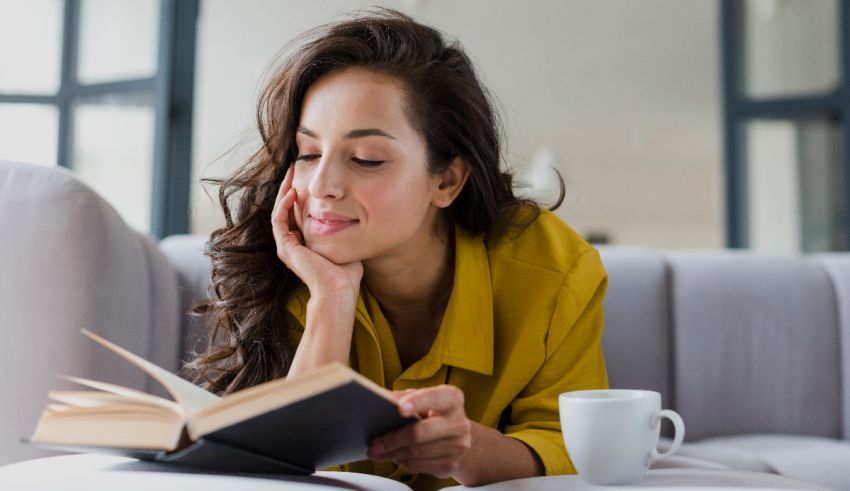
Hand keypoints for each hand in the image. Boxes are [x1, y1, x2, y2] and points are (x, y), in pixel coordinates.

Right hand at [271, 166, 362, 297]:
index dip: (300, 193)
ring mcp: (286, 245)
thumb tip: (355, 213)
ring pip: (279, 211)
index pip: (298, 212)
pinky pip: (279, 220)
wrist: (339, 289)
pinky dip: (283, 205)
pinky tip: (292, 192)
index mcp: (304, 242)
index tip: (307, 175)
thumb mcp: (345, 242)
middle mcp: (292, 243)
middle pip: (286, 208)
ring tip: (291, 173)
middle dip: (289, 186)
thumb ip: (344, 229)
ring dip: (284, 191)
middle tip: (294, 166)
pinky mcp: (285, 247)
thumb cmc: (347, 272)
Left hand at [368, 385, 472, 478]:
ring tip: (378, 451)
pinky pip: (419, 466)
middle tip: (374, 444)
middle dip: (392, 440)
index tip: (400, 408)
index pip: (434, 398)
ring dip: (393, 453)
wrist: (458, 435)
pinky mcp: (451, 464)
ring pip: (416, 452)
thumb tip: (379, 399)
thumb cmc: (435, 412)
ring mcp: (458, 446)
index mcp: (452, 398)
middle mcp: (459, 422)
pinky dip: (403, 462)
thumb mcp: (422, 398)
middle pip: (419, 432)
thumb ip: (404, 396)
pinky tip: (395, 456)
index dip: (417, 402)